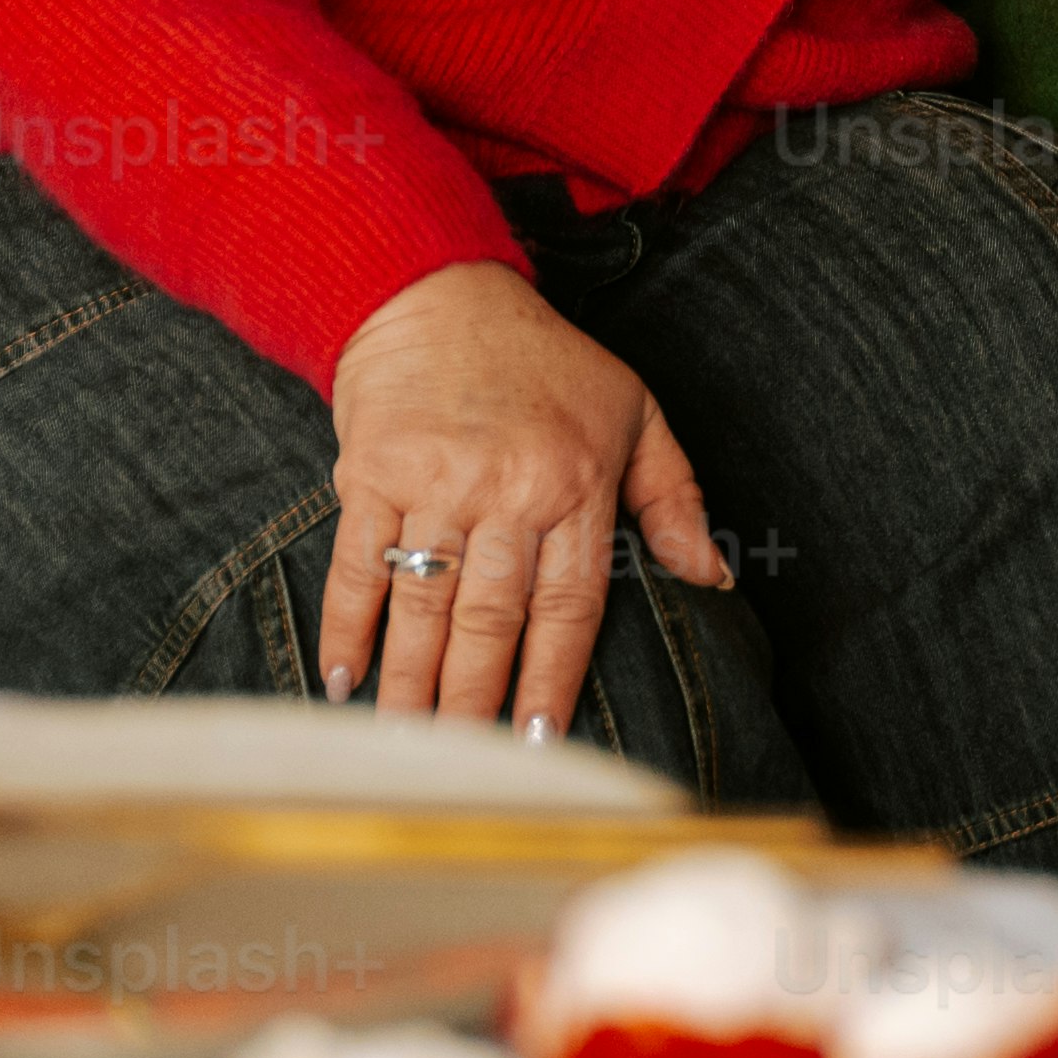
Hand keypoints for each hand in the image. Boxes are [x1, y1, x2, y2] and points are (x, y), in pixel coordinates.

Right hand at [315, 262, 724, 732]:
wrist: (439, 293)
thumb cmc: (547, 363)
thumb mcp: (637, 412)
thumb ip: (675, 500)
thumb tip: (714, 577)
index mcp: (579, 482)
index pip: (570, 604)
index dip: (553, 679)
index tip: (541, 743)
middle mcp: (508, 487)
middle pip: (492, 617)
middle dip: (476, 699)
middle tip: (462, 763)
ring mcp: (435, 481)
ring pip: (424, 602)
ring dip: (411, 681)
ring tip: (406, 742)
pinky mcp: (371, 472)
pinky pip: (356, 564)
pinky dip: (347, 624)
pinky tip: (343, 678)